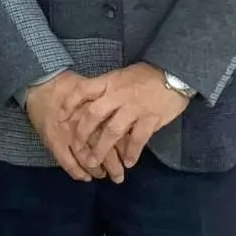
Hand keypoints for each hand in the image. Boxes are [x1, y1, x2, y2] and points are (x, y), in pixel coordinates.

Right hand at [24, 71, 122, 182]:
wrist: (41, 83)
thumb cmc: (68, 85)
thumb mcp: (92, 89)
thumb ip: (107, 105)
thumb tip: (126, 119)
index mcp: (96, 110)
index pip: (115, 134)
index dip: (124, 149)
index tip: (129, 158)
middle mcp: (84, 124)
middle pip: (103, 149)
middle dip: (113, 166)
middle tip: (120, 177)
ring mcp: (68, 134)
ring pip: (86, 159)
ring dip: (96, 171)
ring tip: (103, 176)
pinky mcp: (54, 141)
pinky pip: (68, 162)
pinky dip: (77, 172)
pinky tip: (86, 178)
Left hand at [57, 63, 190, 174]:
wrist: (174, 72)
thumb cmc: (145, 75)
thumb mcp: (121, 76)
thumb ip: (107, 90)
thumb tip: (88, 105)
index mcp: (110, 82)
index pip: (83, 90)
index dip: (69, 104)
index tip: (60, 117)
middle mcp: (119, 94)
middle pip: (93, 114)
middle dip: (82, 133)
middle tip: (77, 148)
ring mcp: (134, 108)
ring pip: (112, 131)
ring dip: (101, 149)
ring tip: (95, 163)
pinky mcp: (150, 119)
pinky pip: (137, 140)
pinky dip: (131, 153)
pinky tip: (128, 163)